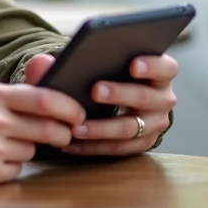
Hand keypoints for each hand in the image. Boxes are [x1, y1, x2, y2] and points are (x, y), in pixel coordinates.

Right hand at [0, 81, 85, 184]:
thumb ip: (16, 91)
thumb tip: (52, 78)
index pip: (46, 99)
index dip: (70, 108)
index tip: (79, 113)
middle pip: (49, 129)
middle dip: (62, 133)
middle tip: (62, 134)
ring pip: (34, 150)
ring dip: (28, 148)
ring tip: (4, 142)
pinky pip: (17, 169)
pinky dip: (11, 165)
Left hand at [23, 52, 177, 156]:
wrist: (113, 98)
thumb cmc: (104, 72)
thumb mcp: (93, 60)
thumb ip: (66, 58)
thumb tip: (42, 63)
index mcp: (160, 71)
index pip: (166, 66)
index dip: (152, 65)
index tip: (132, 64)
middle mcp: (163, 98)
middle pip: (146, 97)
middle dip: (120, 94)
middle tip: (95, 90)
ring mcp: (154, 124)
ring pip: (131, 128)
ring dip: (103, 127)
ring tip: (76, 126)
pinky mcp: (142, 144)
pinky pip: (119, 149)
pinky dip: (94, 146)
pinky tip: (71, 143)